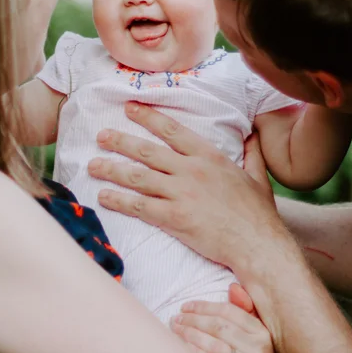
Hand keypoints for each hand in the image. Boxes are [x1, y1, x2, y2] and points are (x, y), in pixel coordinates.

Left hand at [87, 102, 289, 275]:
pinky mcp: (174, 218)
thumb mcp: (257, 177)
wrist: (257, 244)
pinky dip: (119, 201)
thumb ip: (252, 152)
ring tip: (92, 165)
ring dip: (112, 170)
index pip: (172, 131)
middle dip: (121, 141)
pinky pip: (139, 206)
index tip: (130, 108)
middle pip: (147, 151)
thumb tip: (253, 134)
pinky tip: (104, 197)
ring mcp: (181, 194)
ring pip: (138, 177)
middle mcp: (191, 170)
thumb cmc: (258, 214)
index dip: (149, 117)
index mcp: (209, 157)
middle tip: (101, 135)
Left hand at [171, 284, 284, 352]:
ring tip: (176, 330)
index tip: (186, 306)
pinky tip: (185, 348)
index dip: (203, 306)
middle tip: (176, 318)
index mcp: (260, 331)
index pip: (228, 311)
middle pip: (218, 327)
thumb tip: (232, 287)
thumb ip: (244, 311)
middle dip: (193, 320)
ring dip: (190, 335)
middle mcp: (256, 348)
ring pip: (214, 346)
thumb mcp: (257, 333)